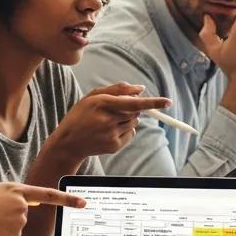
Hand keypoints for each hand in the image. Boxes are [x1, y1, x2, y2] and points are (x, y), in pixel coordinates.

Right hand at [0, 182, 85, 235]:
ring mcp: (20, 221)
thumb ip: (9, 195)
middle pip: (24, 211)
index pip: (49, 194)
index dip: (68, 199)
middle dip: (9, 215)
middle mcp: (22, 205)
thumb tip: (28, 202)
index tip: (83, 202)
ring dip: (4, 225)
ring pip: (17, 225)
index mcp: (15, 189)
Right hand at [52, 83, 170, 162]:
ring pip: (134, 122)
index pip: (133, 102)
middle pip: (136, 111)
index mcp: (102, 103)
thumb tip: (141, 89)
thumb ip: (117, 89)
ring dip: (128, 119)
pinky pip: (130, 134)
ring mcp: (111, 134)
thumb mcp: (93, 97)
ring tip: (108, 122)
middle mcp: (108, 120)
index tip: (168, 102)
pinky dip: (125, 130)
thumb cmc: (81, 115)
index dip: (152, 102)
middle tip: (117, 110)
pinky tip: (109, 132)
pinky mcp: (114, 146)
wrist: (68, 143)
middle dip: (132, 108)